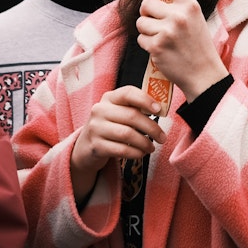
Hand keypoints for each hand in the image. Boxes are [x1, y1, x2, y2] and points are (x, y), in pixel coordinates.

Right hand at [69, 86, 165, 201]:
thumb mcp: (118, 112)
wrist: (85, 146)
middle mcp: (100, 110)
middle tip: (162, 137)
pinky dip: (135, 152)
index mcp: (109, 98)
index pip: (128, 93)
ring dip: (144, 142)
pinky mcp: (96, 146)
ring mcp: (96, 128)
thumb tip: (160, 110)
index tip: (159, 110)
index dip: (145, 100)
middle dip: (152, 128)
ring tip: (151, 147)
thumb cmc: (110, 126)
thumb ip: (135, 108)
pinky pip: (121, 149)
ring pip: (127, 134)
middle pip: (131, 116)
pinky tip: (141, 153)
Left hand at [136, 0, 228, 101]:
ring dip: (146, 30)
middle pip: (146, 3)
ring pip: (141, 22)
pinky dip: (147, 45)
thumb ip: (179, 5)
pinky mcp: (156, 46)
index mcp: (190, 5)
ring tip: (162, 39)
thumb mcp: (196, 19)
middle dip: (147, 13)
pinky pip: (141, 39)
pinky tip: (161, 50)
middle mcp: (178, 16)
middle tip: (158, 24)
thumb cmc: (199, 47)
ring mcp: (166, 31)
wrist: (204, 75)